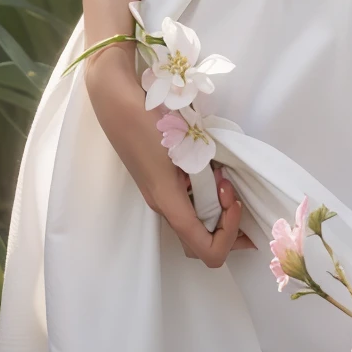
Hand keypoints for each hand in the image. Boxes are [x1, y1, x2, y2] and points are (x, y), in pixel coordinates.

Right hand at [85, 49, 251, 263]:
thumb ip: (207, 167)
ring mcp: (159, 193)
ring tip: (226, 178)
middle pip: (202, 243)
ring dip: (217, 210)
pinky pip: (188, 202)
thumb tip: (227, 181)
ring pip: (196, 222)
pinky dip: (206, 194)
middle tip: (235, 194)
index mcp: (169, 202)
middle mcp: (164, 205)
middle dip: (228, 227)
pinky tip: (213, 169)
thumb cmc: (146, 121)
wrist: (115, 100)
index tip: (233, 197)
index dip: (230, 233)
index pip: (206, 251)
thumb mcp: (182, 144)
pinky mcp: (159, 179)